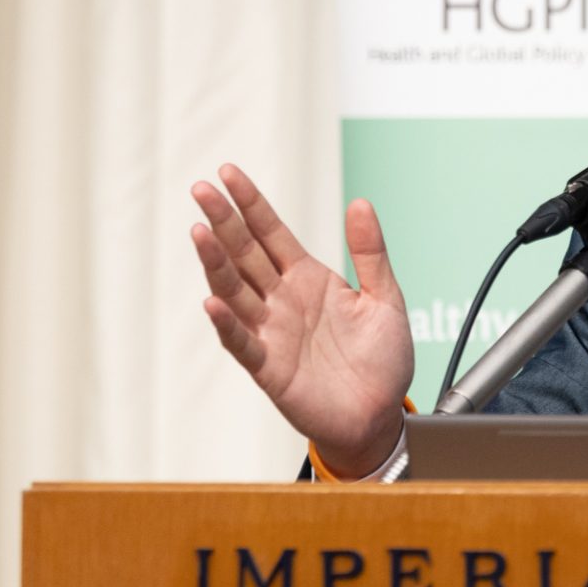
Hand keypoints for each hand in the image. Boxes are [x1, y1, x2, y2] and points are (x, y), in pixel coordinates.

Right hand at [190, 164, 413, 476]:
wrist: (382, 413)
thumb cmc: (382, 360)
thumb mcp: (386, 298)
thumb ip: (371, 253)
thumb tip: (361, 203)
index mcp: (308, 278)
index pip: (271, 233)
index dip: (251, 204)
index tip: (228, 173)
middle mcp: (283, 301)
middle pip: (245, 254)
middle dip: (223, 222)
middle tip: (201, 189)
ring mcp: (272, 332)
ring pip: (235, 291)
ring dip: (216, 264)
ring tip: (201, 233)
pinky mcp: (269, 367)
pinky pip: (243, 342)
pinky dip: (228, 324)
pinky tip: (213, 303)